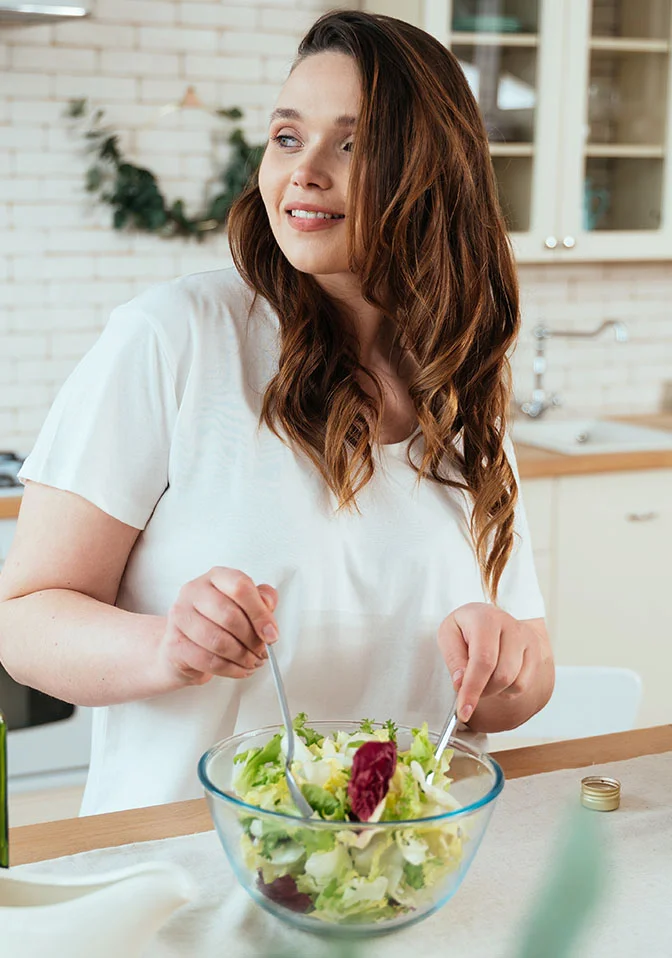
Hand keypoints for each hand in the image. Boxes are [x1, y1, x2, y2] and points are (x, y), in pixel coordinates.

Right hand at [161, 568, 278, 684]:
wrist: (183, 646)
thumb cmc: (217, 622)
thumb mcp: (243, 606)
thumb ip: (261, 600)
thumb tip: (268, 605)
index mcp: (216, 577)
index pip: (240, 587)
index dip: (260, 613)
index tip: (271, 634)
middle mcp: (194, 591)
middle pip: (230, 616)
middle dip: (252, 640)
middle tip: (263, 652)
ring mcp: (180, 616)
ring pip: (218, 641)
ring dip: (242, 657)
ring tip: (253, 662)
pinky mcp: (174, 643)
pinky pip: (207, 660)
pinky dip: (230, 669)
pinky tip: (240, 670)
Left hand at [437, 603, 547, 724]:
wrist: (484, 617)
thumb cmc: (464, 627)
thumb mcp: (447, 636)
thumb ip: (453, 659)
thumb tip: (461, 684)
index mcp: (486, 619)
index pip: (484, 660)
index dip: (473, 688)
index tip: (463, 710)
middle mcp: (512, 627)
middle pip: (502, 675)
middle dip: (482, 691)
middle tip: (468, 688)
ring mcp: (527, 640)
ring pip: (515, 683)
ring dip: (495, 691)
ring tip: (482, 677)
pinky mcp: (535, 653)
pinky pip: (524, 685)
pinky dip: (507, 689)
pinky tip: (496, 677)